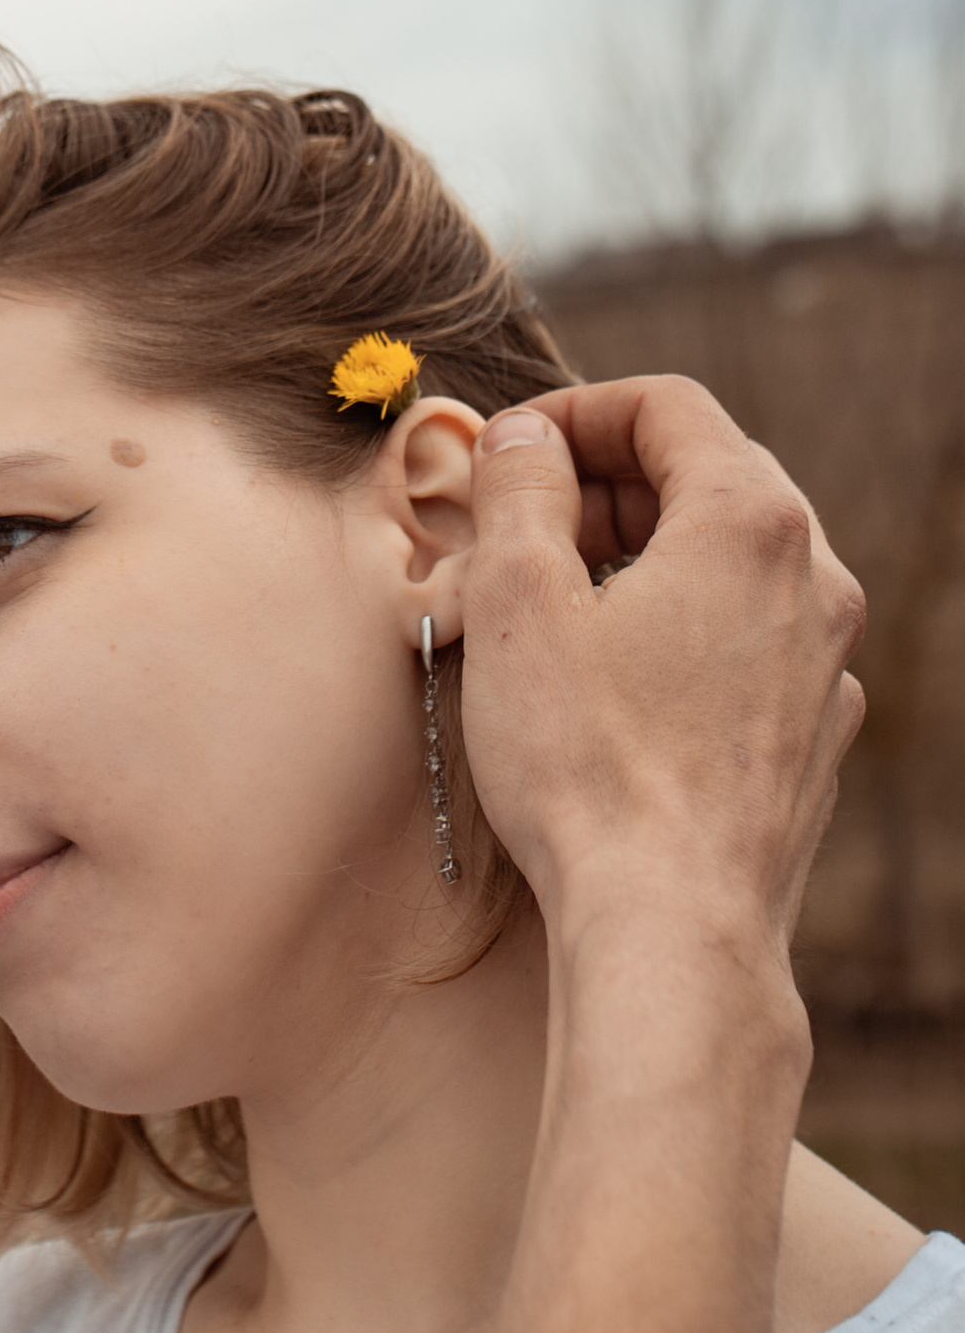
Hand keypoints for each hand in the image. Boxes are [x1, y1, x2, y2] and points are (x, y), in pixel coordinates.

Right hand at [459, 375, 866, 960]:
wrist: (671, 925)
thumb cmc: (587, 761)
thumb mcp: (517, 598)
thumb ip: (519, 488)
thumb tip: (524, 436)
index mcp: (749, 523)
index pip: (669, 406)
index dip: (575, 409)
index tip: (509, 451)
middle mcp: (813, 580)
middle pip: (709, 473)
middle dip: (605, 477)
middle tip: (519, 519)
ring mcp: (825, 662)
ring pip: (732, 559)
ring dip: (641, 550)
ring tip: (553, 599)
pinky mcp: (813, 734)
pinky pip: (748, 635)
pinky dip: (679, 621)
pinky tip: (612, 677)